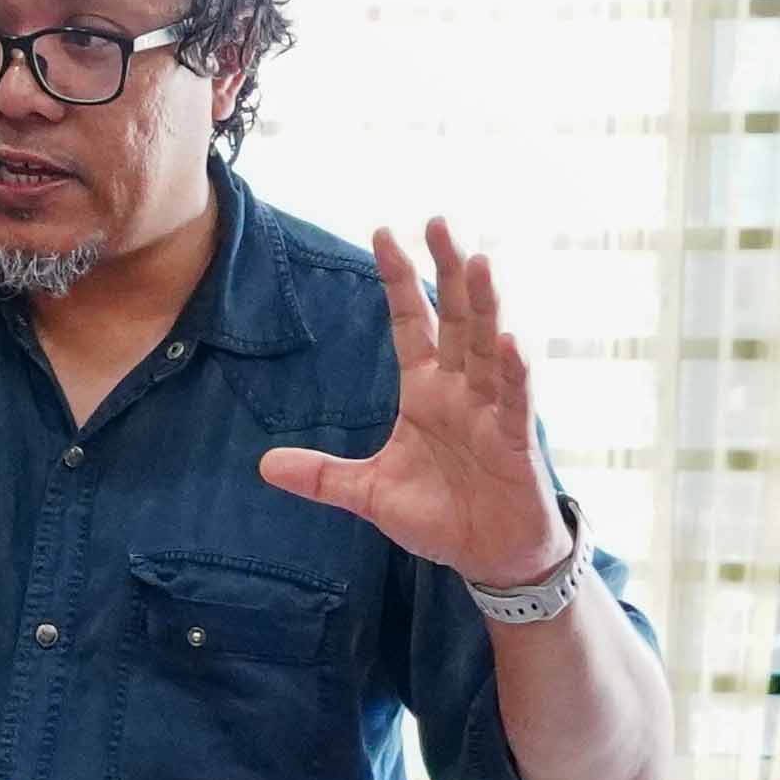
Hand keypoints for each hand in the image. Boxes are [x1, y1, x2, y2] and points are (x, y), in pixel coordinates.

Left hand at [259, 220, 562, 589]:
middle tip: (438, 221)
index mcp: (424, 392)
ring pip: (487, 345)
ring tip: (479, 261)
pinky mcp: (516, 441)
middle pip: (454, 317)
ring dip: (484, 304)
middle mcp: (460, 390)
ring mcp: (491, 410)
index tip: (384, 232)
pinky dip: (513, 370)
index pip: (410, 324)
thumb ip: (322, 476)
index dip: (398, 280)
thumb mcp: (369, 494)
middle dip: (447, 270)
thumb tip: (263, 464)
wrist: (490, 559)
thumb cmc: (440, 516)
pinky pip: (514, 399)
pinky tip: (508, 340)